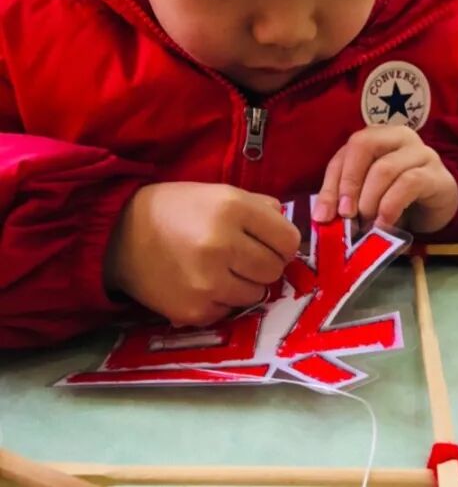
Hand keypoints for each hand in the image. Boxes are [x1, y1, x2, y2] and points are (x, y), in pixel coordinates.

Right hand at [103, 182, 300, 327]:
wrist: (122, 236)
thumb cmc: (178, 209)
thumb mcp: (221, 193)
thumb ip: (260, 207)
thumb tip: (286, 226)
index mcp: (234, 209)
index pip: (288, 240)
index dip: (283, 243)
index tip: (271, 243)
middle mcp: (223, 246)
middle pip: (274, 270)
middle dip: (266, 263)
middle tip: (246, 256)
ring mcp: (208, 283)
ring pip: (256, 294)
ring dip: (245, 283)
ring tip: (223, 269)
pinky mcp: (194, 312)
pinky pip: (229, 311)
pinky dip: (223, 300)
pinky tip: (204, 283)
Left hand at [312, 125, 457, 233]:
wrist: (437, 207)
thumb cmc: (397, 198)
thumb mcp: (368, 194)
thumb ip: (348, 197)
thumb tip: (322, 217)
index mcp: (378, 136)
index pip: (347, 151)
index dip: (332, 183)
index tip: (323, 216)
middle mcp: (398, 136)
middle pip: (364, 145)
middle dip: (349, 183)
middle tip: (346, 215)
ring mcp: (420, 152)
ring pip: (384, 168)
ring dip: (369, 201)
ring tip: (366, 225)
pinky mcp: (436, 174)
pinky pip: (408, 184)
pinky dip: (390, 207)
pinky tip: (384, 224)